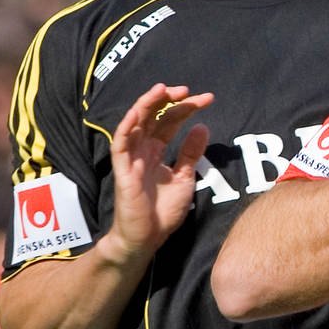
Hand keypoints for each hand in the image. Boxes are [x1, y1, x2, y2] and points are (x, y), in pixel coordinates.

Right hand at [108, 83, 213, 258]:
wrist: (147, 238)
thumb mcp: (184, 177)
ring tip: (164, 90)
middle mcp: (143, 149)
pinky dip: (128, 125)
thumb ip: (190, 153)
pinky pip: (121, 143)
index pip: (170, 120)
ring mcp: (132, 157)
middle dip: (169, 100)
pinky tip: (138, 112)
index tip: (207, 98)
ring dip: (148, 104)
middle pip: (154, 115)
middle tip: (188, 91)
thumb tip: (202, 127)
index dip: (187, 108)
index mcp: (156, 150)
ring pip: (136, 122)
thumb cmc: (162, 212)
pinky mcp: (122, 169)